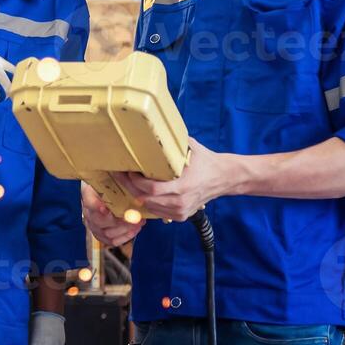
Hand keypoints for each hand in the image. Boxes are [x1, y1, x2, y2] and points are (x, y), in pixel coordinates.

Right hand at [82, 181, 142, 246]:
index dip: (97, 207)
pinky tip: (135, 229)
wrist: (106, 191)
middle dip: (120, 221)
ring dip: (126, 229)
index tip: (106, 209)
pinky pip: (112, 241)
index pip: (89, 203)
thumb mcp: (111, 176)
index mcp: (88, 194)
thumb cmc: (110, 182)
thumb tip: (129, 175)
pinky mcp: (100, 235)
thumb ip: (117, 178)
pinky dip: (125, 236)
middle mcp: (88, 212)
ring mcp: (93, 225)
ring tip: (139, 222)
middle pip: (100, 222)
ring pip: (108, 233)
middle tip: (135, 217)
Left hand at [116, 137, 237, 220]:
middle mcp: (180, 202)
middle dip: (130, 187)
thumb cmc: (205, 161)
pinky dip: (147, 203)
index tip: (127, 170)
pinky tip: (142, 192)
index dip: (135, 181)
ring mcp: (181, 211)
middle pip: (146, 199)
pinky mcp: (181, 216)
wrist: (224, 178)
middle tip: (120, 175)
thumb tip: (153, 128)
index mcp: (183, 186)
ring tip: (128, 182)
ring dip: (136, 195)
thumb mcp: (189, 147)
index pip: (151, 189)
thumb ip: (172, 142)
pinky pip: (157, 212)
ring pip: (149, 207)